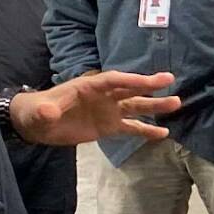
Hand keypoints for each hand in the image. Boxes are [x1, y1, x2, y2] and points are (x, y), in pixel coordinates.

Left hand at [10, 71, 180, 145]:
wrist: (37, 125)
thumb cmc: (37, 112)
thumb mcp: (39, 111)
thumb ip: (46, 111)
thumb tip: (49, 111)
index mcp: (89, 87)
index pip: (113, 81)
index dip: (130, 80)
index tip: (148, 80)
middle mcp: (104, 97)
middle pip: (130, 89)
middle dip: (148, 85)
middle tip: (169, 80)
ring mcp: (108, 112)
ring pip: (136, 107)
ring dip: (155, 106)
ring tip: (176, 104)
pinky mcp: (109, 127)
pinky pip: (131, 128)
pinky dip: (147, 131)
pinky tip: (164, 133)